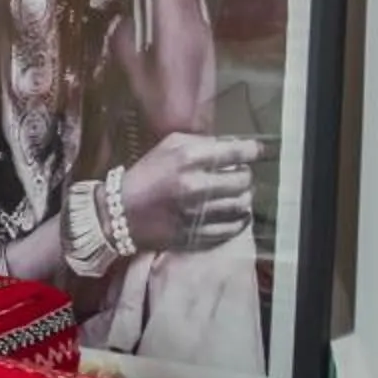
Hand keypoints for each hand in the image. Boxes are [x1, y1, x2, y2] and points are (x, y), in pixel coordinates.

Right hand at [115, 133, 258, 254]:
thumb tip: (230, 145)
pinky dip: (240, 219)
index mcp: (187, 159)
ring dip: (245, 197)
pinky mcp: (197, 234)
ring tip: (237, 194)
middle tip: (240, 174)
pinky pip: (233, 228)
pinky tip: (236, 213)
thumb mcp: (166, 147)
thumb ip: (199, 142)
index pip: (236, 152)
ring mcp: (197, 213)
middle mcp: (195, 185)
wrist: (119, 213)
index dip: (253, 150)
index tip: (258, 150)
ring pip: (242, 205)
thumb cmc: (145, 176)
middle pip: (243, 180)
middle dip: (246, 175)